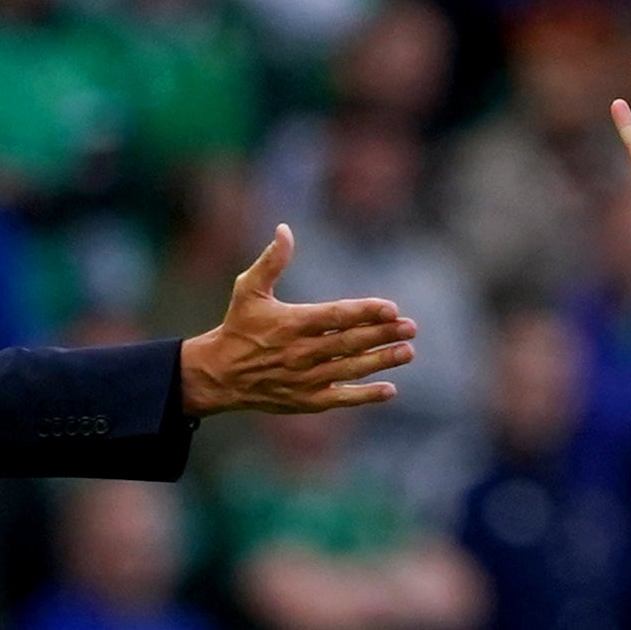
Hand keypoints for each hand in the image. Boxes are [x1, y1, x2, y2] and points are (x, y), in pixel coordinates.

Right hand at [177, 227, 414, 416]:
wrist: (220, 374)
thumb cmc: (238, 327)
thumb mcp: (248, 289)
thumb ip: (271, 261)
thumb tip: (284, 229)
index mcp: (291, 323)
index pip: (335, 316)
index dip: (365, 312)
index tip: (391, 308)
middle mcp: (301, 352)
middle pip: (349, 343)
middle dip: (382, 335)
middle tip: (411, 327)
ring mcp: (306, 378)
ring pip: (350, 370)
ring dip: (381, 361)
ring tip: (407, 352)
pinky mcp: (306, 400)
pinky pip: (341, 398)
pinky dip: (365, 396)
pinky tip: (389, 390)